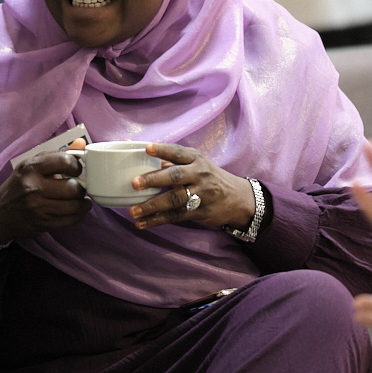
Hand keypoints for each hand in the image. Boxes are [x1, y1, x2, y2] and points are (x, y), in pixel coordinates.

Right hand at [0, 147, 93, 242]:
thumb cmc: (19, 185)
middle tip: (79, 187)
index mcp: (30, 168)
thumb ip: (57, 155)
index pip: (65, 162)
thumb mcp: (32, 165)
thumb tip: (82, 144)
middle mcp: (33, 188)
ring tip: (80, 199)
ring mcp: (38, 208)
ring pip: (75, 206)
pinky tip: (76, 209)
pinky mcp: (43, 224)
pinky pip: (72, 220)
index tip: (76, 170)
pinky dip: (79, 214)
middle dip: (81, 187)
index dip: (76, 166)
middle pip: (72, 187)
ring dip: (83, 202)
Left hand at [126, 142, 254, 230]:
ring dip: (152, 206)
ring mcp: (200, 194)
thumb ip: (170, 160)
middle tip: (134, 183)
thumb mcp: (196, 164)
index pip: (177, 152)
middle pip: (175, 176)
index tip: (147, 148)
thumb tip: (138, 151)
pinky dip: (157, 220)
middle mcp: (198, 174)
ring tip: (133, 211)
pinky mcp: (199, 211)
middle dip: (154, 179)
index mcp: (195, 158)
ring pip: (174, 200)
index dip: (162, 150)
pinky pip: (176, 216)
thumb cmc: (208, 177)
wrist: (238, 198)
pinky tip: (142, 223)